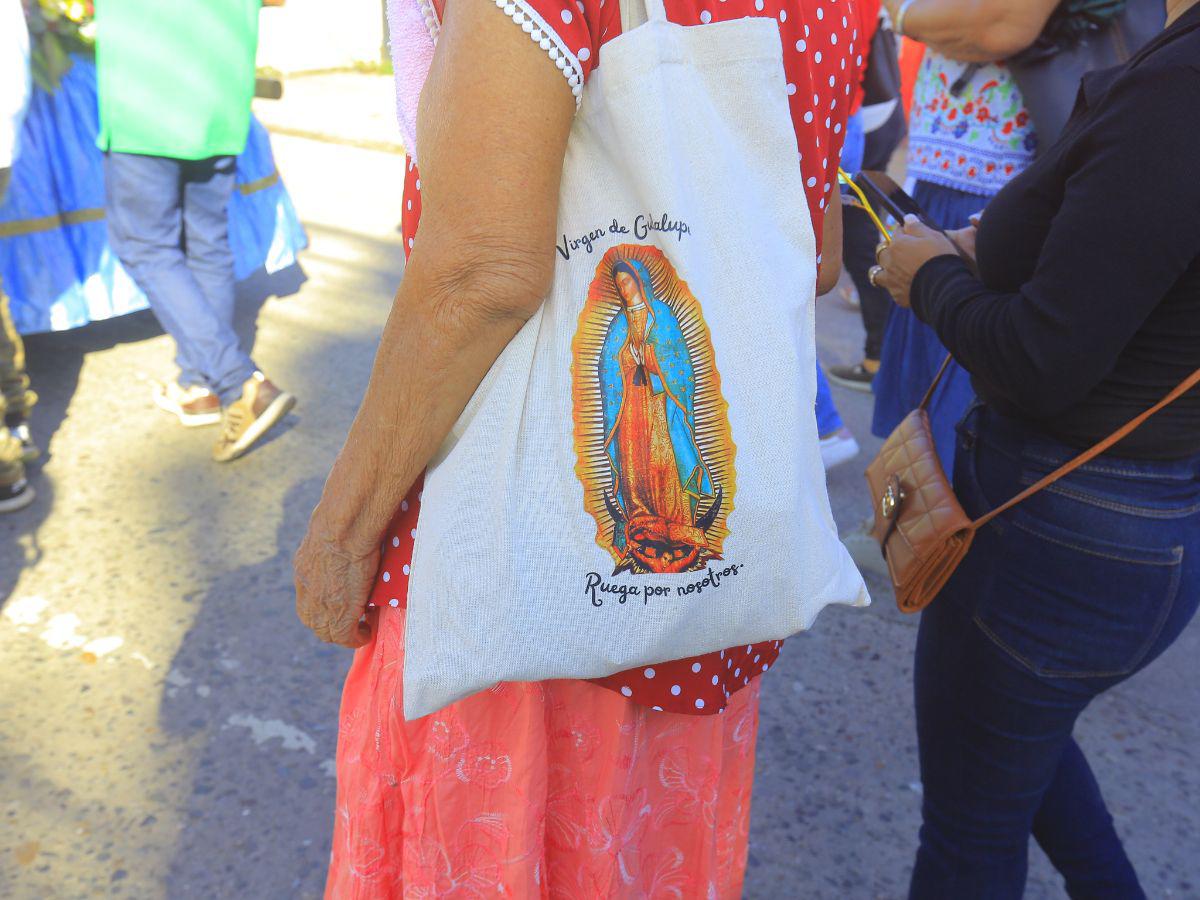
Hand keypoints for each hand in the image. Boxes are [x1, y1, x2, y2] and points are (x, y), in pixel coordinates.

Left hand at [294, 504, 380, 647]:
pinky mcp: (339, 614)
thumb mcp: (329, 531)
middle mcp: (307, 590)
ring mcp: (320, 605)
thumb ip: (332, 540)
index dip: (322, 606)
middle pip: (313, 621)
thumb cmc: (341, 517)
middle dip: (329, 625)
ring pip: (327, 632)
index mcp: (303, 569)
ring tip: (360, 628)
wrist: (343, 527)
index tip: (339, 604)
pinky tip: (367, 633)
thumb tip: (345, 531)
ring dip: (343, 633)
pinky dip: (357, 638)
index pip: (307, 599)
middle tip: (350, 622)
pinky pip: (346, 637)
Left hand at [875, 216, 960, 308]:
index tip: (910, 233)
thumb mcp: (933, 236)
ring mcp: (891, 280)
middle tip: (901, 251)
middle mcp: (889, 262)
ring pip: (876, 273)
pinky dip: (895, 286)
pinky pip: (890, 289)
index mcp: (897, 244)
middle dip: (889, 249)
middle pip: (882, 252)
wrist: (943, 287)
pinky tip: (905, 285)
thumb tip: (906, 218)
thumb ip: (916, 227)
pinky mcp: (897, 295)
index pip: (896, 232)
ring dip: (882, 270)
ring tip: (892, 270)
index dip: (904, 232)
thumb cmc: (939, 257)